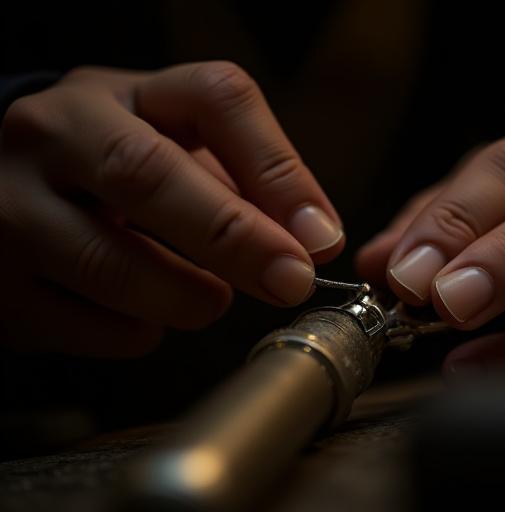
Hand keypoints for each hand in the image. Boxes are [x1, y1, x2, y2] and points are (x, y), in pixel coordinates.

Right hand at [0, 62, 343, 355]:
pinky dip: (141, 331)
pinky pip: (93, 325)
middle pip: (149, 175)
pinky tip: (140, 311)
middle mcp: (54, 135)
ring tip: (208, 299)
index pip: (214, 99)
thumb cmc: (111, 170)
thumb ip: (243, 182)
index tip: (320, 236)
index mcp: (122, 94)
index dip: (278, 170)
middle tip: (290, 281)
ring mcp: (11, 207)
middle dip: (235, 238)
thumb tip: (314, 238)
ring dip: (188, 297)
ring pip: (114, 264)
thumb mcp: (171, 149)